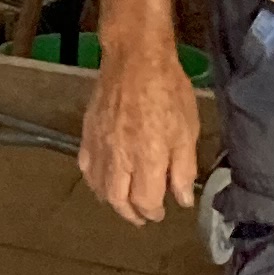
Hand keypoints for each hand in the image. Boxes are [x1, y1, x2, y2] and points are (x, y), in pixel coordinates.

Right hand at [79, 45, 201, 224]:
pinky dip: (94, 181)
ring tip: (124, 202)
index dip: (154, 212)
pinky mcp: (88, 134)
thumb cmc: (168, 90)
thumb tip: (182, 199)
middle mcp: (120, 158)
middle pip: (118, 201)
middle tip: (143, 216)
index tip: (161, 211)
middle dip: (132, 214)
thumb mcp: (187, 129)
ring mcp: (100, 147)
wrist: (135, 58)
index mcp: (148, 158)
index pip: (146, 201)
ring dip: (112, 201)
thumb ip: (184, 168)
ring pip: (99, 188)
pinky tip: (103, 181)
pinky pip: (86, 168)